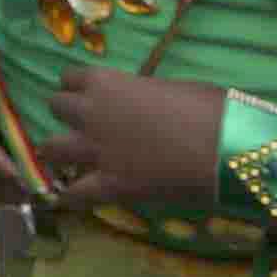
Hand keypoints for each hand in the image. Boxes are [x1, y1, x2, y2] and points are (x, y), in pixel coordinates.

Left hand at [23, 64, 230, 212]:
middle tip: (88, 127)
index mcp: (105, 82)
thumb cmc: (210, 109)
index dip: (80, 89)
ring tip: (74, 160)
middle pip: (56, 108)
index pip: (70, 78)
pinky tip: (75, 198)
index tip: (91, 97)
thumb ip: (142, 93)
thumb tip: (141, 102)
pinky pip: (74, 193)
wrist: (226, 149)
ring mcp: (95, 150)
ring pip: (51, 148)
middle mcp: (89, 112)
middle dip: (69, 116)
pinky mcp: (109, 184)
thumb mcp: (171, 87)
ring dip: (61, 152)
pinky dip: (72, 197)